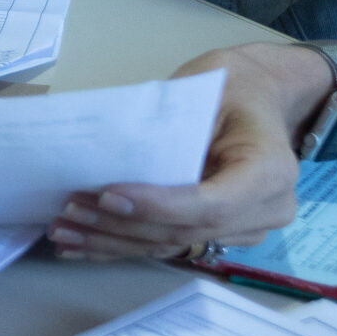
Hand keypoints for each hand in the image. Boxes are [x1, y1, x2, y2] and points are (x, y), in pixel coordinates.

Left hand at [50, 43, 311, 259]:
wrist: (259, 97)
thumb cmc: (231, 87)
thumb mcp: (206, 92)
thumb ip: (169, 128)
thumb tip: (108, 155)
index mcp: (271, 171)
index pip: (212, 205)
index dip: (158, 206)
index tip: (107, 195)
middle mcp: (267, 209)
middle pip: (186, 231)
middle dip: (123, 225)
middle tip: (71, 210)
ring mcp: (247, 229)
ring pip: (173, 245)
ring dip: (114, 242)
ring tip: (65, 232)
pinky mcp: (222, 235)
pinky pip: (170, 246)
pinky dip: (123, 246)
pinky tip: (82, 248)